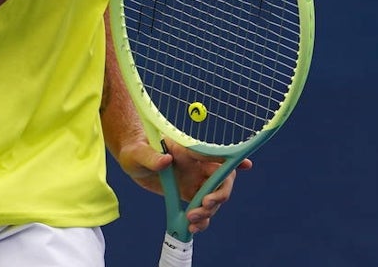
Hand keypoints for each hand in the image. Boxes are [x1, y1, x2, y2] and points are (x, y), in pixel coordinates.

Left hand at [115, 137, 252, 234]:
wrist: (131, 161)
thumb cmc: (135, 149)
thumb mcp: (139, 153)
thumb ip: (152, 157)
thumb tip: (166, 161)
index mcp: (189, 150)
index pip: (215, 154)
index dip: (233, 159)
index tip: (246, 165)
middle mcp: (197, 165)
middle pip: (222, 179)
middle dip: (219, 194)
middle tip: (205, 205)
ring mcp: (195, 181)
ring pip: (214, 198)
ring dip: (209, 212)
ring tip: (191, 220)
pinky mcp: (190, 195)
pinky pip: (203, 210)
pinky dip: (202, 221)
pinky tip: (192, 228)